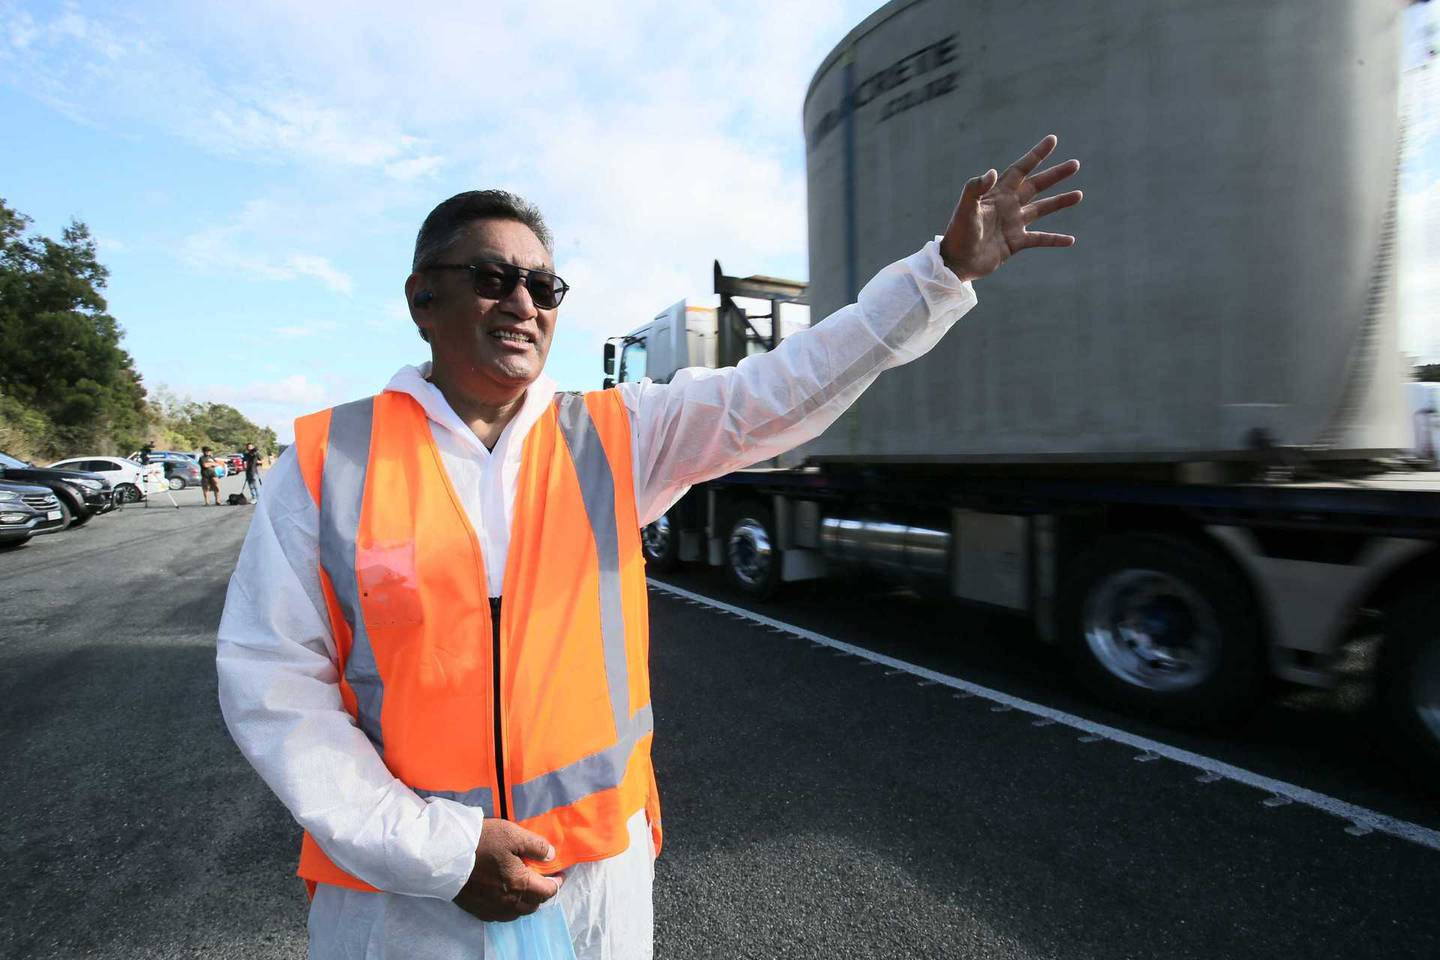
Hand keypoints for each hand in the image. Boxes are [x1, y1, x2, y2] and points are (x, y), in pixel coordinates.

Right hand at [453, 819, 563, 921]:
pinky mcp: (477, 910)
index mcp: (520, 884)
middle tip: (543, 880)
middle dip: (542, 894)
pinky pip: (501, 915)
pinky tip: (506, 896)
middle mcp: (508, 902)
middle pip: (534, 905)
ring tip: (525, 888)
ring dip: (526, 902)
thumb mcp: (513, 835)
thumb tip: (551, 856)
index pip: (547, 891)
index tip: (559, 875)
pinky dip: (510, 908)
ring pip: (518, 912)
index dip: (556, 883)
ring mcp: (492, 908)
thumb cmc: (481, 842)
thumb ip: (536, 846)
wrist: (445, 854)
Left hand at [940, 134, 1082, 282]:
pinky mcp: (1015, 242)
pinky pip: (1040, 239)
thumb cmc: (958, 233)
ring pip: (1042, 209)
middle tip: (1075, 164)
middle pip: (1036, 186)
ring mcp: (1013, 224)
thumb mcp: (965, 208)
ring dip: (1060, 202)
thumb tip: (994, 172)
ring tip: (1078, 194)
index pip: (1021, 169)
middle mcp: (1008, 205)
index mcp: (998, 193)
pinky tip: (1070, 240)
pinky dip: (1054, 239)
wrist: (956, 262)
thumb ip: (976, 188)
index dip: (1036, 155)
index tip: (1052, 140)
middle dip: (1055, 175)